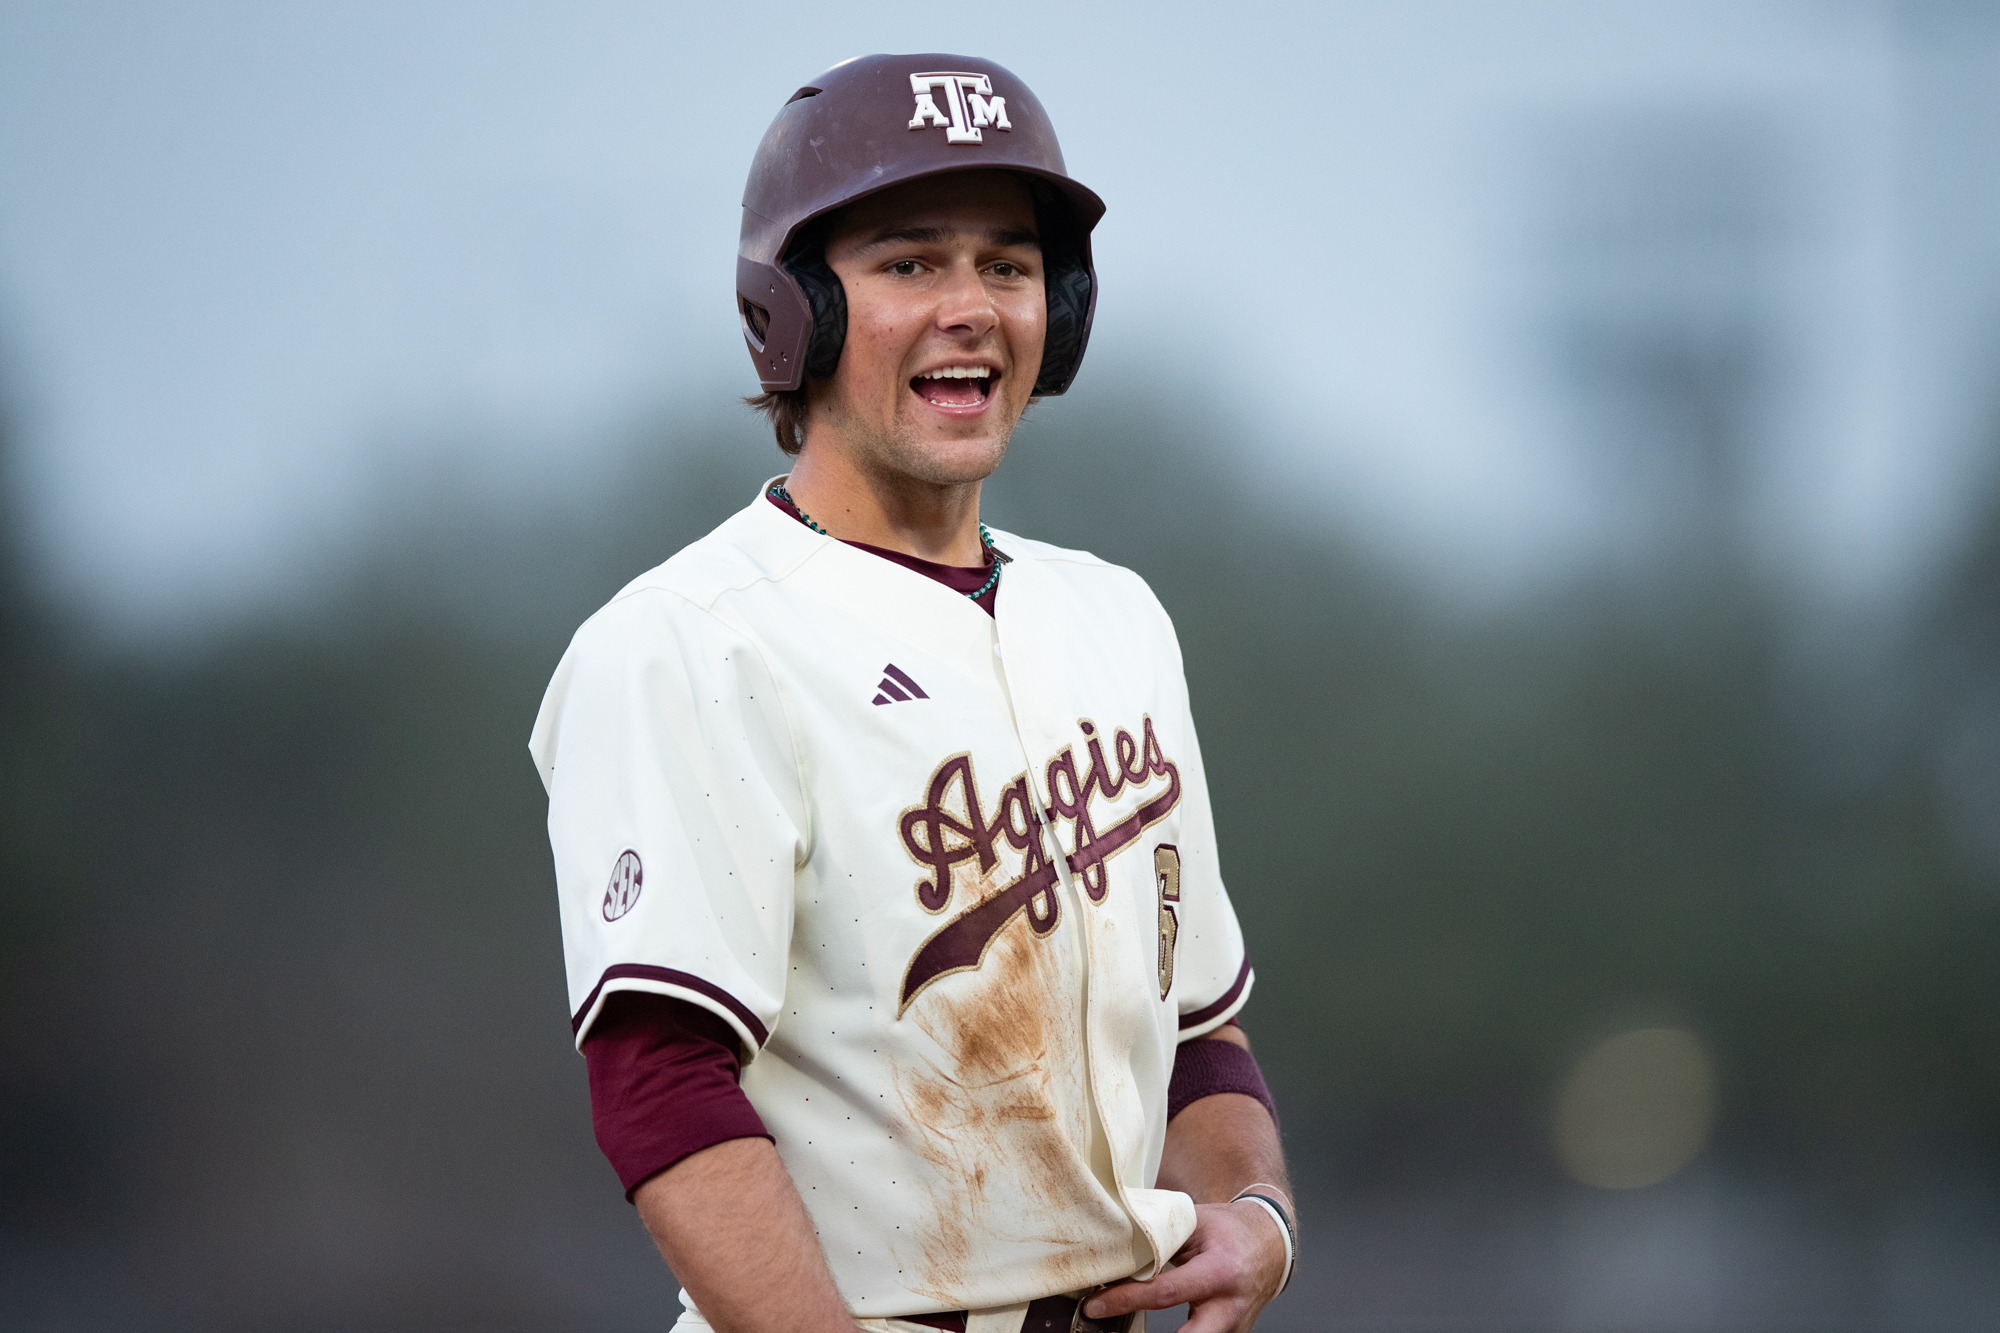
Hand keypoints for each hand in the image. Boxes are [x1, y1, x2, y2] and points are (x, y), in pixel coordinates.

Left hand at [1081, 1196, 1287, 1332]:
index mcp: (1219, 1272)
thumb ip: (1161, 1238)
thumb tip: (1114, 1248)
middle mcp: (1229, 1307)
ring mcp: (1233, 1328)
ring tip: (1125, 1322)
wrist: (1271, 1246)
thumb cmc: (1230, 1231)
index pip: (1165, 1293)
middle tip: (1109, 1327)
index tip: (1095, 1305)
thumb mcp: (1196, 1224)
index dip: (1126, 1300)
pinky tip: (1151, 1323)